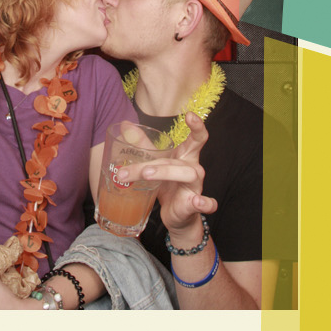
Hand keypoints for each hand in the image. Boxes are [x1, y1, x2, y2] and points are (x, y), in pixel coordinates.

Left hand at [142, 112, 218, 242]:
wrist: (176, 215)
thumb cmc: (167, 186)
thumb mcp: (155, 164)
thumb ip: (142, 145)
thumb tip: (125, 124)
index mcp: (185, 157)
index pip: (197, 139)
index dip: (197, 126)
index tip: (189, 115)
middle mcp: (193, 169)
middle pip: (177, 160)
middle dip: (155, 163)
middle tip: (138, 168)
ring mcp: (196, 187)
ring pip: (187, 174)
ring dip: (166, 173)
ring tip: (148, 175)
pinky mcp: (195, 205)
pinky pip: (206, 203)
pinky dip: (205, 203)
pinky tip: (198, 202)